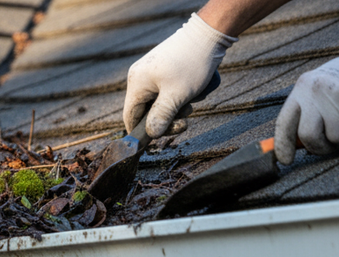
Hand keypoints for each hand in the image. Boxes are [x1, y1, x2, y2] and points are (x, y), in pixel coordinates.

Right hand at [123, 13, 235, 138]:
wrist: (208, 34)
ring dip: (177, 106)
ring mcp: (152, 72)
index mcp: (137, 83)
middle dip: (167, 118)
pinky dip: (180, 95)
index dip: (141, 132)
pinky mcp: (164, 69)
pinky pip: (168, 91)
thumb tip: (152, 134)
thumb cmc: (191, 64)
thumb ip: (161, 117)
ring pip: (160, 102)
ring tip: (193, 98)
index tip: (157, 140)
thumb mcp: (176, 96)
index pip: (130, 116)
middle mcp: (139, 77)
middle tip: (185, 120)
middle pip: (146, 110)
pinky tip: (194, 88)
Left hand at [274, 30, 338, 163]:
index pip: (284, 122)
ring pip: (336, 138)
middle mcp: (316, 89)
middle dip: (323, 146)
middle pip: (308, 137)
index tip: (285, 160)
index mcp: (304, 86)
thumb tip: (297, 144)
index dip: (282, 146)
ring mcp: (337, 94)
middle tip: (337, 141)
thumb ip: (311, 110)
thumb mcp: (326, 87)